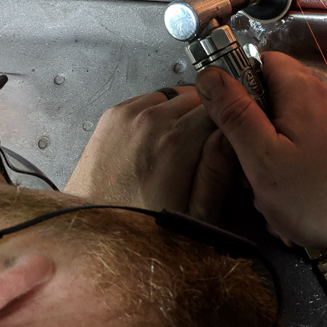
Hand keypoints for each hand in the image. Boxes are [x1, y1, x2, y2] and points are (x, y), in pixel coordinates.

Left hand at [64, 87, 237, 222]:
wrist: (95, 230)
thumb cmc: (143, 226)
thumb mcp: (196, 214)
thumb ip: (218, 171)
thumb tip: (232, 137)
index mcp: (177, 142)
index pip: (220, 108)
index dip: (229, 125)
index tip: (228, 141)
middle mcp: (152, 121)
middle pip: (200, 99)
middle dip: (207, 119)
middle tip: (203, 148)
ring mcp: (130, 114)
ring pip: (175, 96)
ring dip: (183, 113)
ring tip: (180, 146)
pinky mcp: (114, 115)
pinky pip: (150, 99)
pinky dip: (160, 111)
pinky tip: (159, 139)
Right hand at [195, 53, 326, 315]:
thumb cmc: (318, 196)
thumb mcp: (262, 157)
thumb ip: (234, 113)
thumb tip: (209, 74)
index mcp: (302, 90)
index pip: (261, 59)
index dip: (235, 80)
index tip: (223, 113)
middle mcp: (324, 96)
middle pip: (273, 92)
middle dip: (252, 124)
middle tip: (245, 159)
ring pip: (287, 123)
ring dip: (270, 152)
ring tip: (267, 185)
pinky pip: (305, 144)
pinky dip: (291, 165)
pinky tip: (289, 196)